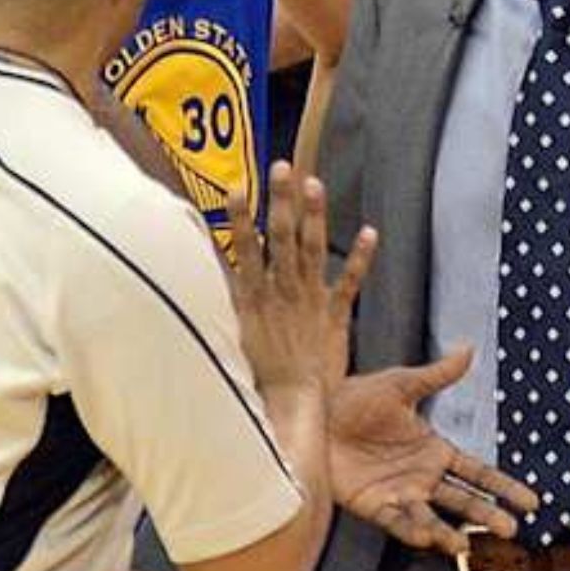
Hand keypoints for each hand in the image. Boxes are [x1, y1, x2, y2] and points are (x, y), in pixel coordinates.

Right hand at [225, 163, 377, 390]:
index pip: (245, 249)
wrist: (293, 403)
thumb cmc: (256, 374)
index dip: (240, 219)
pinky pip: (350, 283)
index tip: (234, 189)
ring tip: (314, 183)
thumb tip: (198, 277)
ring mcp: (311, 301)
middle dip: (281, 200)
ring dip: (314, 215)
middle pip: (282, 237)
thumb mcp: (229, 335)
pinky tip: (370, 231)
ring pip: (313, 250)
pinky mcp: (334, 315)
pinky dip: (362, 257)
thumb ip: (218, 303)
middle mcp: (284, 292)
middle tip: (281, 167)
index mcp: (255, 297)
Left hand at [329, 347, 539, 555]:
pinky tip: (427, 537)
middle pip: (463, 501)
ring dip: (450, 534)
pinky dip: (412, 531)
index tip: (533, 502)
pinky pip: (397, 522)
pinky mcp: (373, 504)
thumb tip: (468, 349)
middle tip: (510, 528)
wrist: (311, 413)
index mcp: (433, 449)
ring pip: (433, 519)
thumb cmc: (351, 397)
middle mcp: (421, 476)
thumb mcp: (398, 385)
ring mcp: (399, 492)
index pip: (478, 472)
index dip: (504, 487)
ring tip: (464, 545)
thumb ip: (436, 375)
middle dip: (487, 514)